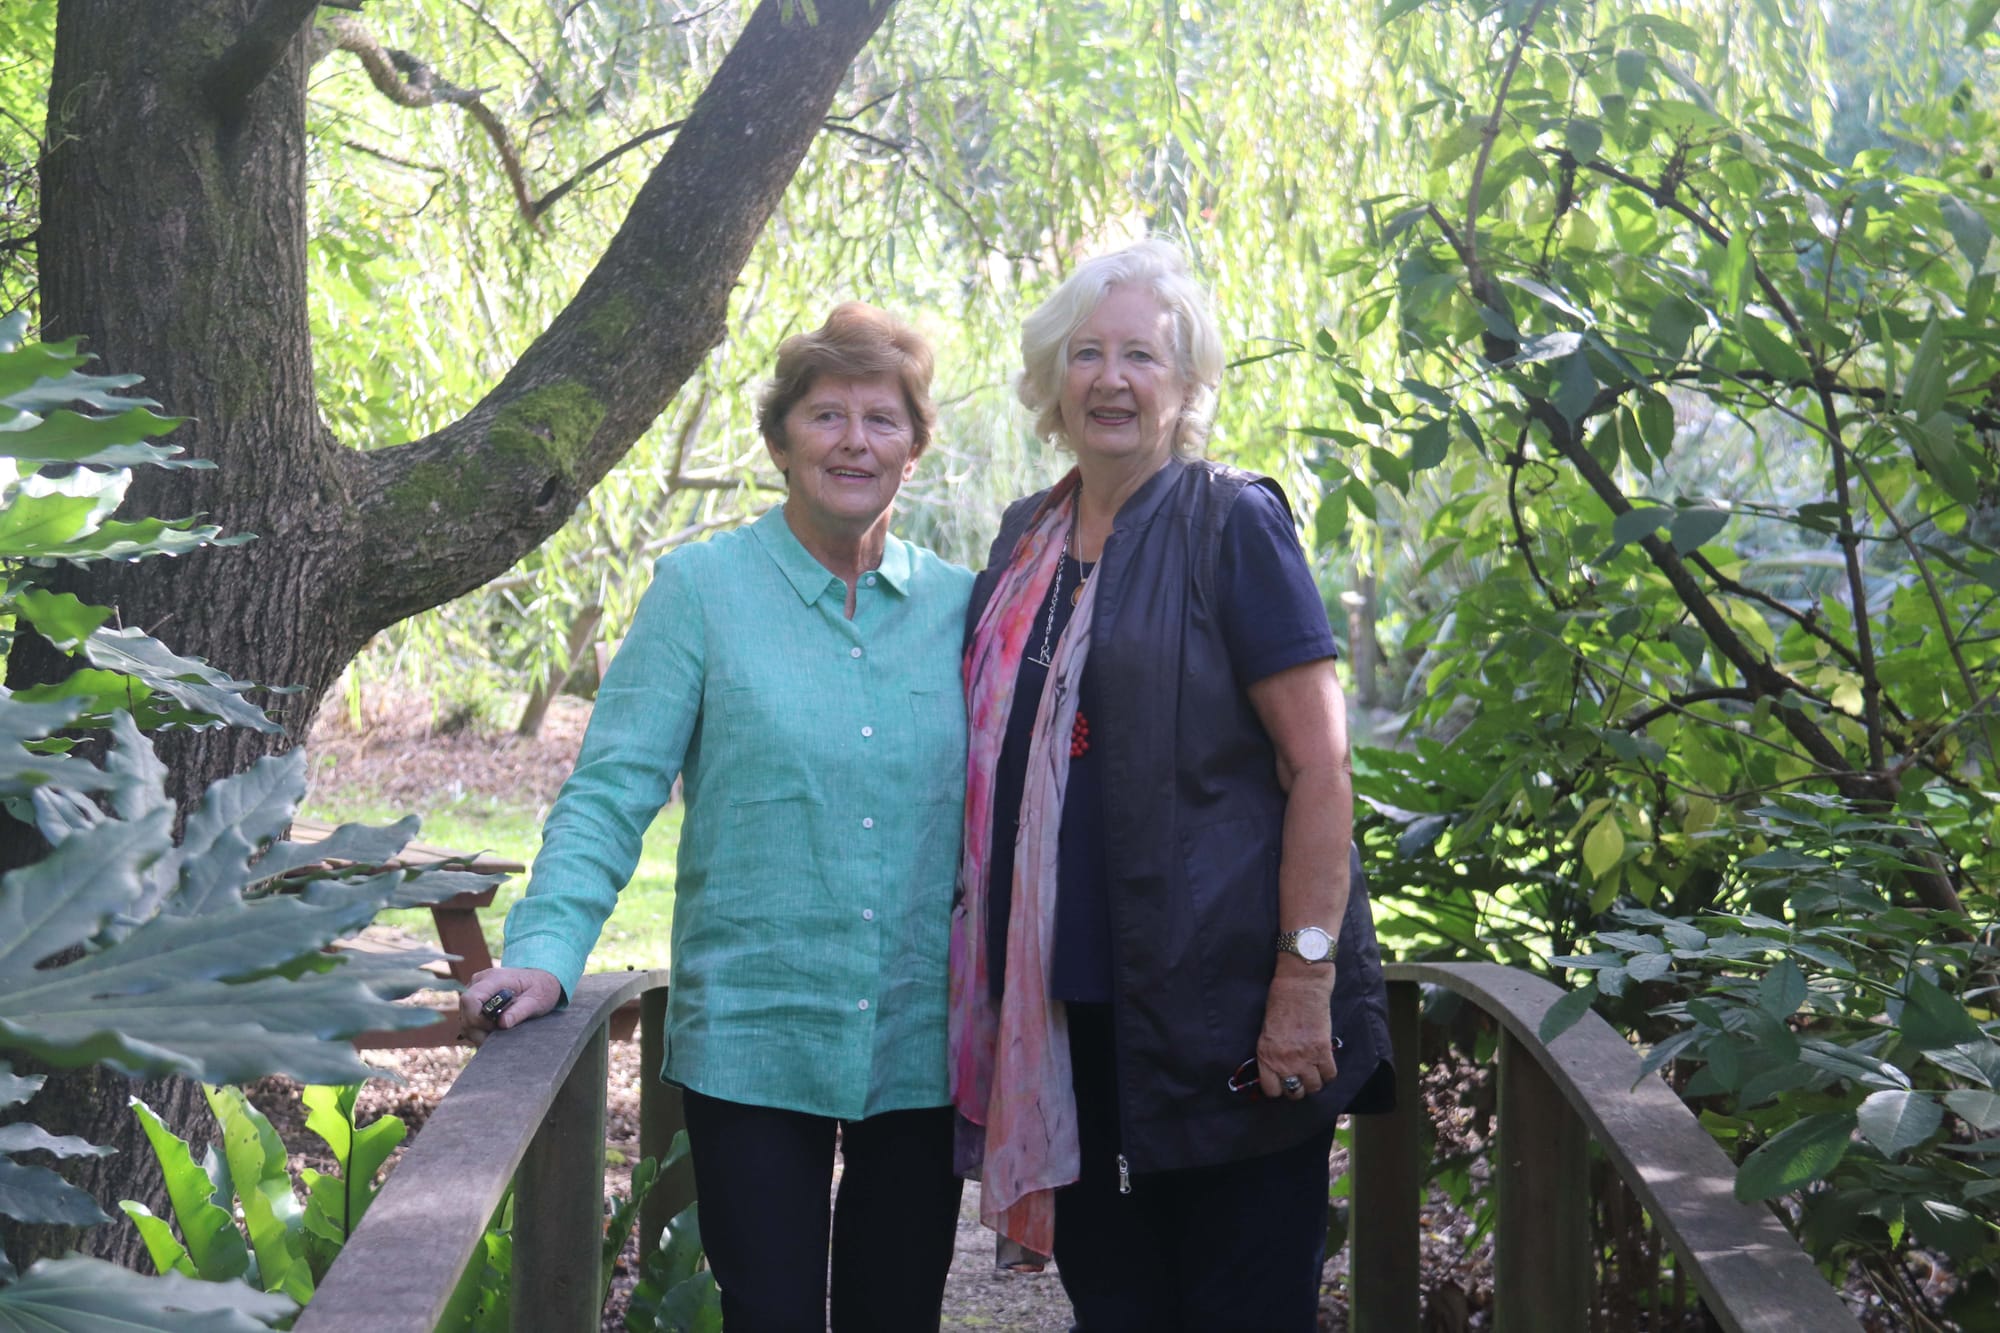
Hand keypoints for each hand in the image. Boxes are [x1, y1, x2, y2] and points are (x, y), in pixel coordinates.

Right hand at [460, 967, 562, 1043]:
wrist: (541, 979)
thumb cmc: (541, 988)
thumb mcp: (536, 1000)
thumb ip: (520, 1011)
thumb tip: (503, 1023)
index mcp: (493, 979)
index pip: (470, 999)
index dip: (477, 1019)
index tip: (495, 1027)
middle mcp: (478, 982)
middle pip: (465, 1013)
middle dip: (479, 1032)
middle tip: (499, 1040)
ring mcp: (474, 990)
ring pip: (464, 1019)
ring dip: (478, 1033)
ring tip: (499, 1035)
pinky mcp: (474, 1000)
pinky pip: (468, 1019)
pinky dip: (479, 1030)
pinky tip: (495, 1032)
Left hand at [1256, 970, 1338, 1099]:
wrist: (1299, 987)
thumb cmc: (1280, 1003)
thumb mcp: (1266, 1032)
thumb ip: (1271, 1054)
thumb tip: (1280, 1070)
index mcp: (1266, 1056)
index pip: (1272, 1090)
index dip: (1279, 1089)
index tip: (1283, 1083)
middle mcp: (1284, 1062)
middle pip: (1295, 1092)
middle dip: (1298, 1088)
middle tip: (1301, 1078)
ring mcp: (1304, 1058)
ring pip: (1314, 1087)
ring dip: (1315, 1081)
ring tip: (1314, 1071)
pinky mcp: (1322, 1051)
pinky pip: (1330, 1075)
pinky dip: (1328, 1073)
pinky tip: (1325, 1064)